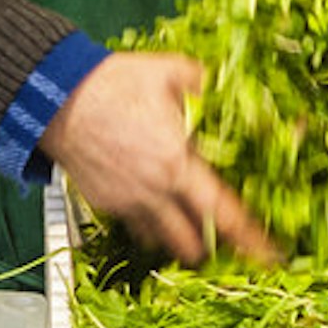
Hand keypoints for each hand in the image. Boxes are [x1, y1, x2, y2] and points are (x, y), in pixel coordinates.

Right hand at [43, 50, 277, 266]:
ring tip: (196, 232)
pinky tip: (159, 207)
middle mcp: (154, 192)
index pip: (224, 214)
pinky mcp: (107, 204)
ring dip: (182, 241)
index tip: (271, 255)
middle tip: (231, 244)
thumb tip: (233, 92)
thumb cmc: (111, 84)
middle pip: (194, 244)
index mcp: (177, 162)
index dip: (252, 240)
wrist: (56, 98)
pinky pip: (137, 227)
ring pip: (163, 243)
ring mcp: (128, 203)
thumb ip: (208, 86)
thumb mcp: (171, 72)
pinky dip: (153, 227)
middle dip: (215, 249)